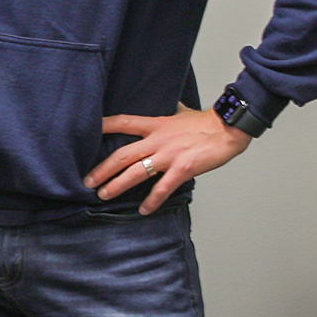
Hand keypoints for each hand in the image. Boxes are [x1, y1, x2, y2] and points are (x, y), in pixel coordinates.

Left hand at [84, 107, 252, 213]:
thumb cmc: (205, 123)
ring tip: (104, 195)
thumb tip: (170, 106)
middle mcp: (157, 140)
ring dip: (117, 185)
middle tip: (88, 180)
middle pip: (123, 155)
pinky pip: (163, 188)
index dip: (105, 125)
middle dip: (103, 169)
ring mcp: (169, 155)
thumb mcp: (181, 112)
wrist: (228, 129)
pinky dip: (152, 201)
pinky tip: (144, 210)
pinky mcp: (183, 169)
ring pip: (136, 172)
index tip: (89, 132)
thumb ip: (170, 112)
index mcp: (156, 124)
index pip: (124, 122)